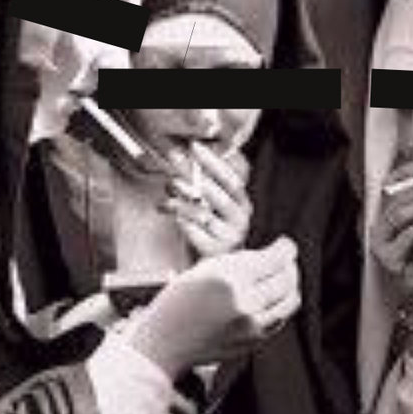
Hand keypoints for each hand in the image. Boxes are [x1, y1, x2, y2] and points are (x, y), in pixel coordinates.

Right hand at [124, 237, 299, 376]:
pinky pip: (280, 319)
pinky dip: (282, 306)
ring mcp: (251, 325)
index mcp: (229, 278)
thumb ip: (240, 261)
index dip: (286, 249)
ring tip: (284, 278)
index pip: (275, 259)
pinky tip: (275, 298)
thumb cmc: (178, 303)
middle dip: (290, 265)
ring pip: (290, 300)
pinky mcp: (254, 341)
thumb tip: (272, 254)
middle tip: (286, 260)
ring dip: (292, 285)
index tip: (286, 245)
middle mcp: (244, 302)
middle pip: (287, 278)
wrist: (165, 341)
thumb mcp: (204, 268)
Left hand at [162, 142, 252, 256]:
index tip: (196, 148)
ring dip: (183, 199)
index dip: (214, 161)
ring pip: (204, 213)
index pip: (232, 178)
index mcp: (242, 203)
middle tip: (177, 162)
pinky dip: (183, 221)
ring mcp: (230, 236)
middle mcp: (240, 219)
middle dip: (195, 175)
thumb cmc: (211, 232)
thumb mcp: (211, 206)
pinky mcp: (216, 251)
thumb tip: (181, 162)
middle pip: (219, 192)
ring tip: (170, 191)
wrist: (216, 266)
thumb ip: (202, 186)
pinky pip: (196, 232)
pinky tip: (174, 215)